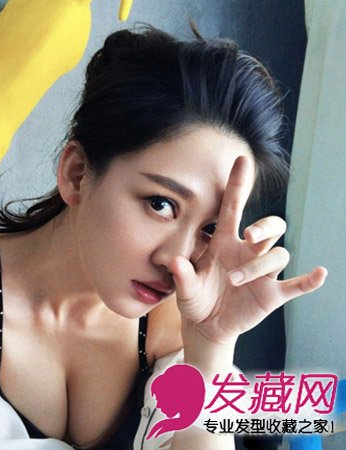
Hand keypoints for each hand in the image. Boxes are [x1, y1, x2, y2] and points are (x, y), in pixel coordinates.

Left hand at [169, 156, 326, 344]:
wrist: (206, 324)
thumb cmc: (195, 298)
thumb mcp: (185, 287)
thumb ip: (182, 275)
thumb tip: (176, 262)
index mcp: (223, 243)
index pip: (233, 208)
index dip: (238, 185)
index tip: (242, 160)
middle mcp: (247, 252)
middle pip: (269, 227)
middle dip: (264, 227)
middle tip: (249, 236)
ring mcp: (262, 273)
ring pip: (278, 255)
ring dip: (260, 265)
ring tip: (236, 280)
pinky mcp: (272, 294)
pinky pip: (295, 285)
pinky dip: (308, 280)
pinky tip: (318, 274)